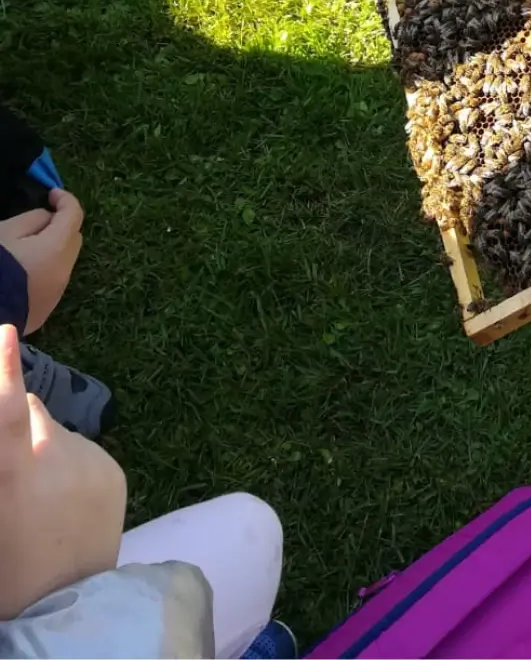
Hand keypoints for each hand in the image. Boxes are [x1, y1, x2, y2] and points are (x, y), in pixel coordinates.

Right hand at [0, 190, 83, 332]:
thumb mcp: (6, 231)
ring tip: (25, 248)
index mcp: (57, 247)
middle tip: (37, 222)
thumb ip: (33, 219)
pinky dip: (43, 270)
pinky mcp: (44, 311)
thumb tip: (47, 221)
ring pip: (62, 263)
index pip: (74, 214)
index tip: (50, 193)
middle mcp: (64, 271)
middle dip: (61, 225)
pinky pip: (50, 282)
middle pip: (73, 240)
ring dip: (52, 250)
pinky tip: (21, 272)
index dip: (65, 199)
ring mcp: (56, 294)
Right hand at [0, 324, 124, 618]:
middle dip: (19, 422)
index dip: (3, 368)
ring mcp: (89, 462)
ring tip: (39, 499)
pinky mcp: (112, 471)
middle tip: (12, 471)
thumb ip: (4, 456)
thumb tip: (14, 419)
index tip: (4, 331)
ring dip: (44, 447)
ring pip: (56, 430)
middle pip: (31, 409)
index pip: (7, 408)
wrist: (61, 606)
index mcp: (12, 472)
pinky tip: (65, 505)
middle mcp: (53, 457)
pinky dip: (70, 465)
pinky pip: (83, 450)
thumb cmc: (5, 563)